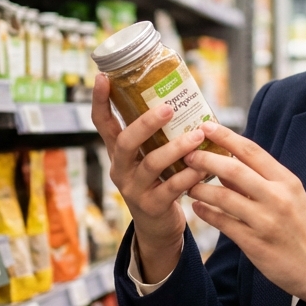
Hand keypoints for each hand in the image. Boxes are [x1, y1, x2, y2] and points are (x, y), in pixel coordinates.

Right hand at [91, 74, 206, 281]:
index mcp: (119, 152)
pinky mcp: (151, 206)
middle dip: (145, 123)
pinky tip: (204, 167)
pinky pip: (171, 188)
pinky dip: (189, 176)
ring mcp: (133, 189)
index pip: (102, 123)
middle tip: (168, 108)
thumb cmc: (159, 182)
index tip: (103, 77)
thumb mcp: (150, 156)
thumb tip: (181, 96)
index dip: (100, 101)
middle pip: (124, 142)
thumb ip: (158, 135)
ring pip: (151, 164)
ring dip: (175, 148)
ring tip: (196, 137)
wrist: (157, 228)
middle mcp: (121, 168)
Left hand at [184, 122, 305, 301]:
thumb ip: (262, 180)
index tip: (206, 126)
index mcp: (286, 181)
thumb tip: (228, 164)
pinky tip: (197, 208)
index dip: (226, 137)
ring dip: (201, 188)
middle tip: (187, 155)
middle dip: (206, 159)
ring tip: (187, 183)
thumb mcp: (291, 198)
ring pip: (223, 197)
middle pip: (234, 170)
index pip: (252, 151)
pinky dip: (207, 213)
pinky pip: (223, 223)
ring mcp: (265, 221)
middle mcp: (277, 197)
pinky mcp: (254, 243)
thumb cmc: (302, 229)